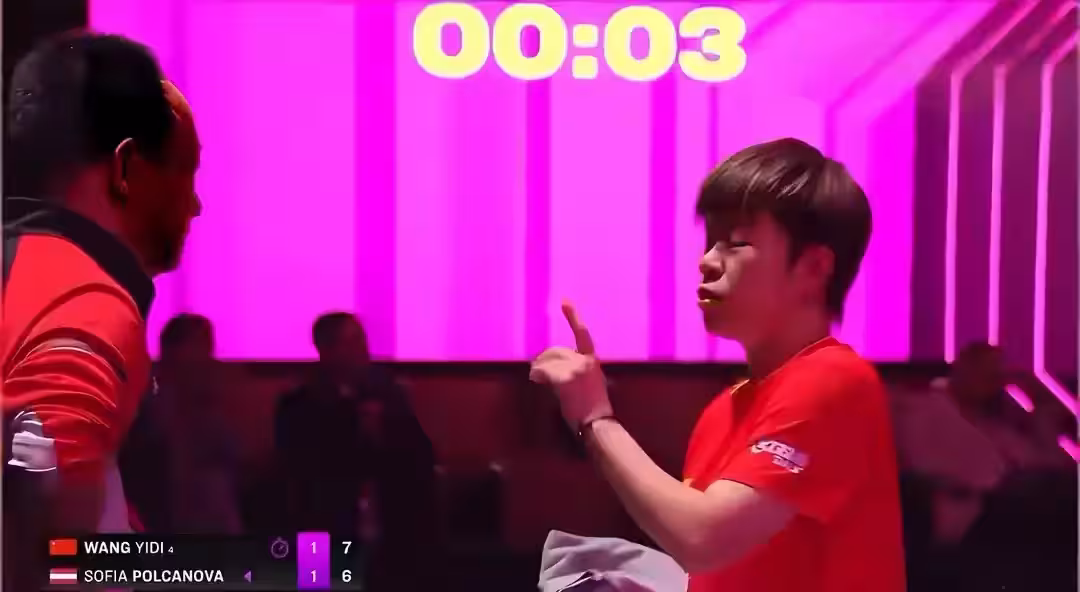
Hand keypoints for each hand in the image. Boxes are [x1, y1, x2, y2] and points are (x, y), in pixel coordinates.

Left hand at [530, 302, 612, 427]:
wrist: (598, 422)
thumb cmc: (593, 408)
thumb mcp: (593, 382)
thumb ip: (578, 369)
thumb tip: (553, 366)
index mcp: (592, 360)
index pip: (582, 333)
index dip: (573, 316)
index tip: (564, 300)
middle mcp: (584, 361)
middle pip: (555, 351)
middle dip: (544, 360)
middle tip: (537, 372)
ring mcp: (575, 369)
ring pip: (547, 361)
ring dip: (539, 370)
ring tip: (539, 380)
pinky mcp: (566, 379)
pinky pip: (543, 372)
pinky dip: (537, 375)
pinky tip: (537, 380)